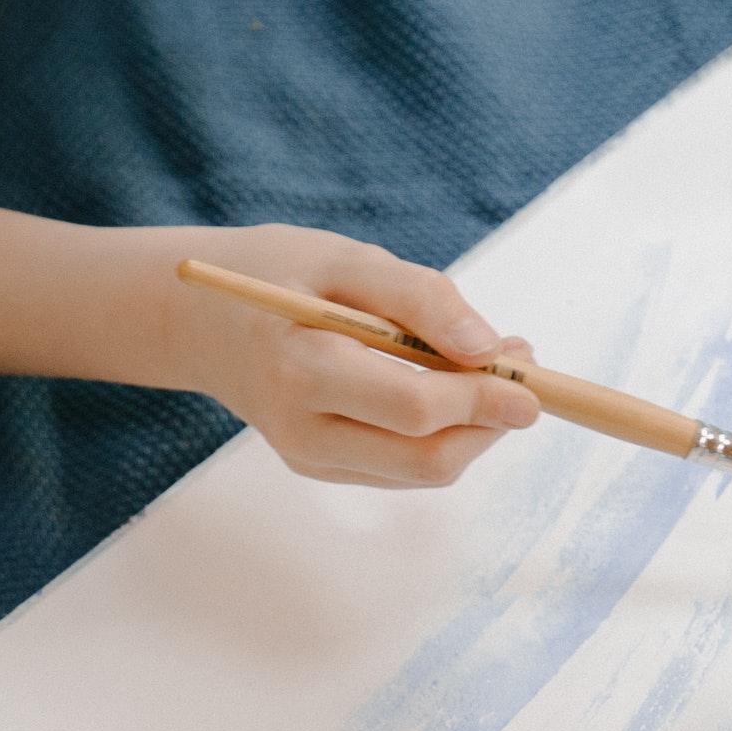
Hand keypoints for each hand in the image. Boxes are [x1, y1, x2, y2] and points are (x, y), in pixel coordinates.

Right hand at [175, 228, 539, 487]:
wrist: (201, 319)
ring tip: (491, 366)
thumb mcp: (347, 260)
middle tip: (522, 366)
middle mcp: (300, 430)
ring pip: (421, 470)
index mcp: (300, 371)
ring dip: (474, 429)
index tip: (530, 372)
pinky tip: (449, 386)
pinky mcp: (319, 467)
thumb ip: (418, 298)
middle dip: (489, 422)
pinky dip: (442, 433)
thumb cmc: (280, 275)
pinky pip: (402, 467)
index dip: (481, 398)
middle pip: (425, 457)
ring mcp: (308, 458)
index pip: (411, 407)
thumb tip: (487, 348)